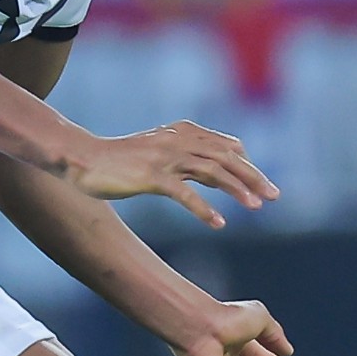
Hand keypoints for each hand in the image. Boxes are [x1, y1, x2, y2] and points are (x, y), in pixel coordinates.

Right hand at [62, 120, 278, 227]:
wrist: (82, 158)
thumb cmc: (119, 159)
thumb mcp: (158, 151)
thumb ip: (187, 155)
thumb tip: (219, 168)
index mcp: (180, 133)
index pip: (225, 146)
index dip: (247, 165)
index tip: (263, 184)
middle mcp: (176, 141)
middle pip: (225, 157)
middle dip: (252, 176)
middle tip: (274, 195)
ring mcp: (163, 158)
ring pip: (211, 171)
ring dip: (236, 190)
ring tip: (256, 207)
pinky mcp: (149, 176)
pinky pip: (183, 193)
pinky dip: (203, 208)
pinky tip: (218, 223)